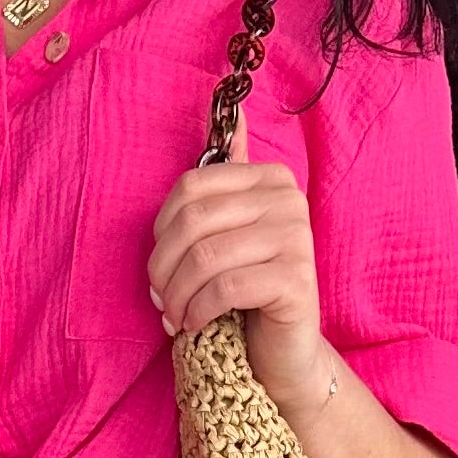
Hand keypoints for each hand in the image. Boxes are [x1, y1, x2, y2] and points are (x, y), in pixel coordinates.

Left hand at [147, 159, 330, 412]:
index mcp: (270, 177)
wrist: (284, 351)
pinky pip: (226, 287)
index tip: (161, 267)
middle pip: (195, 221)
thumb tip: (223, 106)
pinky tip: (195, 324)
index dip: (162, 230)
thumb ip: (224, 180)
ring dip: (177, 295)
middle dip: (164, 267)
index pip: (191, 186)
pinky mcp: (297, 279)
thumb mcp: (229, 232)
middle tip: (160, 299)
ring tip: (174, 316)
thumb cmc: (247, 292)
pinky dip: (198, 310)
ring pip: (206, 257)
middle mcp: (288, 199)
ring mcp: (297, 237)